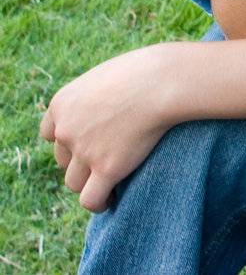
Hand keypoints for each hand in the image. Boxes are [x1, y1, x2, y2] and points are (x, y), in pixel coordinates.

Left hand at [39, 45, 183, 211]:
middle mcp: (66, 129)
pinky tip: (112, 199)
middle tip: (109, 155)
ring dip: (90, 182)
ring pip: (74, 182)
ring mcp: (85, 150)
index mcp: (62, 104)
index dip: (70, 139)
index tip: (91, 139)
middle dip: (81, 160)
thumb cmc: (148, 71)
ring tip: (110, 182)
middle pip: (63, 158)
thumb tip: (108, 108)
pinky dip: (99, 202)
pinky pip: (91, 199)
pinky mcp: (107, 168)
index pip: (51, 133)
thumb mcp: (110, 75)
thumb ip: (98, 95)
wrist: (165, 81)